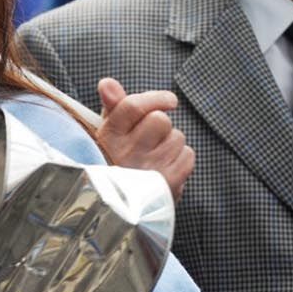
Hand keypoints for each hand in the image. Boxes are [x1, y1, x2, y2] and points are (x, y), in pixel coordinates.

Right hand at [96, 78, 193, 200]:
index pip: (133, 106)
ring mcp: (147, 170)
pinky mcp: (166, 185)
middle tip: (150, 139)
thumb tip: (107, 82)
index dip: (156, 98)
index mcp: (108, 137)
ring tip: (155, 158)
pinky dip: (181, 159)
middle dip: (160, 127)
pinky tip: (166, 168)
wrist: (115, 209)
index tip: (170, 101)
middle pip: (160, 120)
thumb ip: (111, 106)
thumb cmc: (112, 162)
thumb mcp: (105, 133)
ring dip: (170, 145)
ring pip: (177, 137)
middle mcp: (126, 153)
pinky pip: (188, 155)